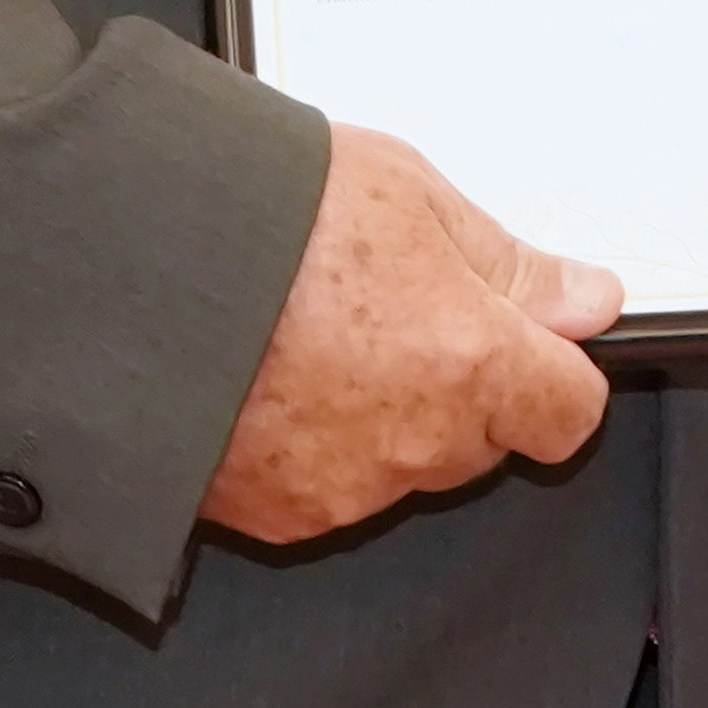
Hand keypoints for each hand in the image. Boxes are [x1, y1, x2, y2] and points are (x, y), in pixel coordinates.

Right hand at [197, 123, 617, 545]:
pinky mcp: (276, 517)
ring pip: (402, 464)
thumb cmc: (255, 214)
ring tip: (305, 334)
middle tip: (382, 305)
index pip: (569, 409)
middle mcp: (419, 445)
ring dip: (377, 414)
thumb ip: (506, 262)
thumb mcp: (405, 190)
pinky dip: (308, 445)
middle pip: (482, 436)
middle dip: (455, 382)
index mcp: (470, 360)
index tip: (519, 334)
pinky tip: (265, 378)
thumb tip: (583, 299)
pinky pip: (325, 488)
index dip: (550, 368)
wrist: (124, 266)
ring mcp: (345, 491)